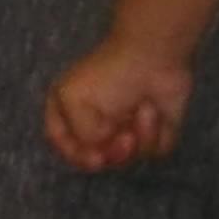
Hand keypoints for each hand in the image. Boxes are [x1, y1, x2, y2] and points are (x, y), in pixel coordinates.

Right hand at [41, 43, 192, 171]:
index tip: (95, 159)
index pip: (62, 142)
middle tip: (124, 137)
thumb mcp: (74, 101)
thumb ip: (78, 136)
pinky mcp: (153, 130)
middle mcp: (95, 121)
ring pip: (127, 158)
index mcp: (67, 109)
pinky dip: (156, 135)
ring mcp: (124, 127)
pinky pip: (152, 152)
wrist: (153, 59)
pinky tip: (154, 111)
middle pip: (97, 156)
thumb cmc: (110, 75)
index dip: (76, 155)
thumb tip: (99, 149)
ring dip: (138, 138)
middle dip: (114, 151)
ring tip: (143, 111)